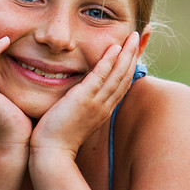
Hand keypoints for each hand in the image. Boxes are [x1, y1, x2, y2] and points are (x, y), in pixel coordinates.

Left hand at [29, 31, 140, 159]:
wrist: (50, 153)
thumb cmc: (58, 137)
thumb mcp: (76, 118)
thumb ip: (82, 105)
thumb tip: (81, 94)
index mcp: (104, 110)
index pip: (122, 84)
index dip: (130, 66)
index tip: (134, 51)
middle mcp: (105, 106)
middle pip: (126, 77)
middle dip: (134, 55)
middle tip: (139, 36)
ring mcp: (96, 103)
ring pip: (118, 75)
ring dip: (127, 54)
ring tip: (133, 36)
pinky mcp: (84, 100)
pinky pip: (100, 77)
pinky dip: (109, 61)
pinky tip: (115, 47)